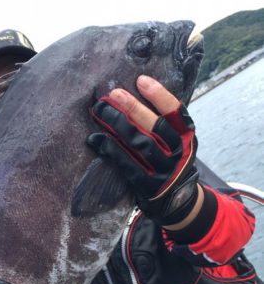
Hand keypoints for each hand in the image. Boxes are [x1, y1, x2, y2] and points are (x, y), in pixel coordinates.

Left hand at [89, 75, 200, 226]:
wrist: (178, 203)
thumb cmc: (171, 162)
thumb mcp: (178, 143)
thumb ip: (165, 124)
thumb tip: (137, 91)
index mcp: (187, 138)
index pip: (176, 112)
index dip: (159, 95)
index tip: (141, 80)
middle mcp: (178, 154)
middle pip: (155, 126)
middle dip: (133, 107)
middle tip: (114, 93)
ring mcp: (164, 172)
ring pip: (140, 143)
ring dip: (118, 124)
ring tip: (101, 110)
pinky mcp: (148, 186)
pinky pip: (127, 164)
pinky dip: (110, 150)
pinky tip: (96, 138)